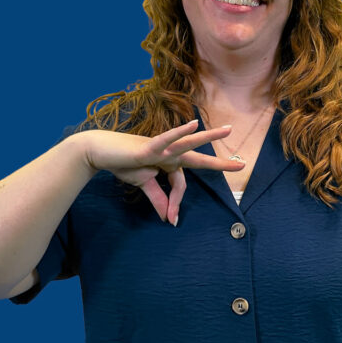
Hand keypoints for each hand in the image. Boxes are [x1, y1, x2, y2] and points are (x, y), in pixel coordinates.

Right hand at [81, 120, 243, 225]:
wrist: (100, 152)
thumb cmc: (123, 163)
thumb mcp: (143, 183)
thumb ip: (157, 198)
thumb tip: (167, 218)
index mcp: (169, 162)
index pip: (180, 185)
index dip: (176, 203)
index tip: (171, 218)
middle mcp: (169, 153)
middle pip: (198, 158)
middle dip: (219, 163)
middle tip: (241, 165)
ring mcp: (161, 148)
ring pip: (189, 143)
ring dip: (209, 137)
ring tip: (227, 131)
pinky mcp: (149, 146)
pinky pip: (167, 139)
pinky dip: (180, 132)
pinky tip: (194, 124)